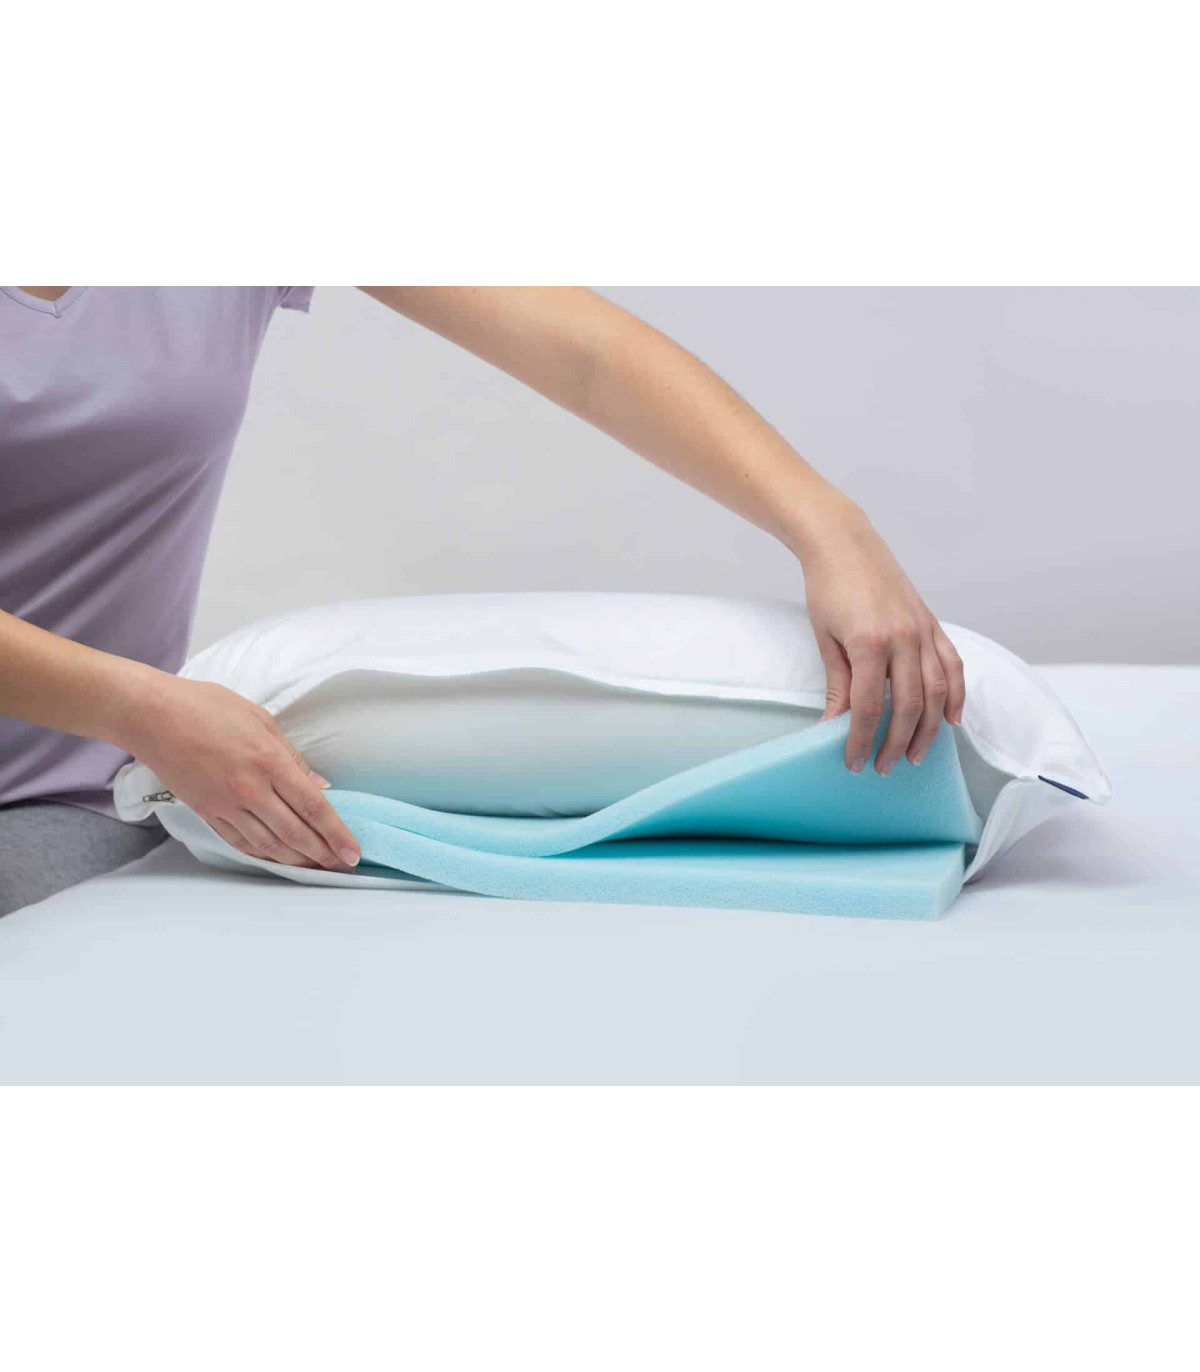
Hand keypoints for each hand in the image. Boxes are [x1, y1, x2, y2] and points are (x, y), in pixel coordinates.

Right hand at [121, 677, 362, 870]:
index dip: (336, 833)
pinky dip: (264, 854)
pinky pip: (241, 842)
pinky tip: (279, 859)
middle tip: (342, 867)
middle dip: (323, 855)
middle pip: (295, 833)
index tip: (352, 852)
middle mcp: (250, 789)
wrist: (152, 716)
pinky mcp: (207, 812)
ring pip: (269, 845)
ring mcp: (226, 805)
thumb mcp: (261, 720)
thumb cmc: (207, 707)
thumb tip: (320, 786)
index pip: (314, 807)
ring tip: (317, 868)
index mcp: (269, 761)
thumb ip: (293, 757)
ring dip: (297, 861)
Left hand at [797, 502, 964, 775]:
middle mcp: (903, 639)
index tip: (853, 763)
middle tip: (883, 767)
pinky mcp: (932, 623)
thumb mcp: (825, 638)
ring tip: (916, 756)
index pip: (867, 708)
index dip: (860, 740)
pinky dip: (956, 695)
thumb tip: (835, 726)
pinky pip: (952, 666)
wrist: (844, 542)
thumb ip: (837, 684)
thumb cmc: (826, 587)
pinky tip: (951, 720)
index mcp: (870, 643)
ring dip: (928, 730)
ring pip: (937, 692)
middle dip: (896, 743)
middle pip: (908, 707)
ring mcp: (923, 630)